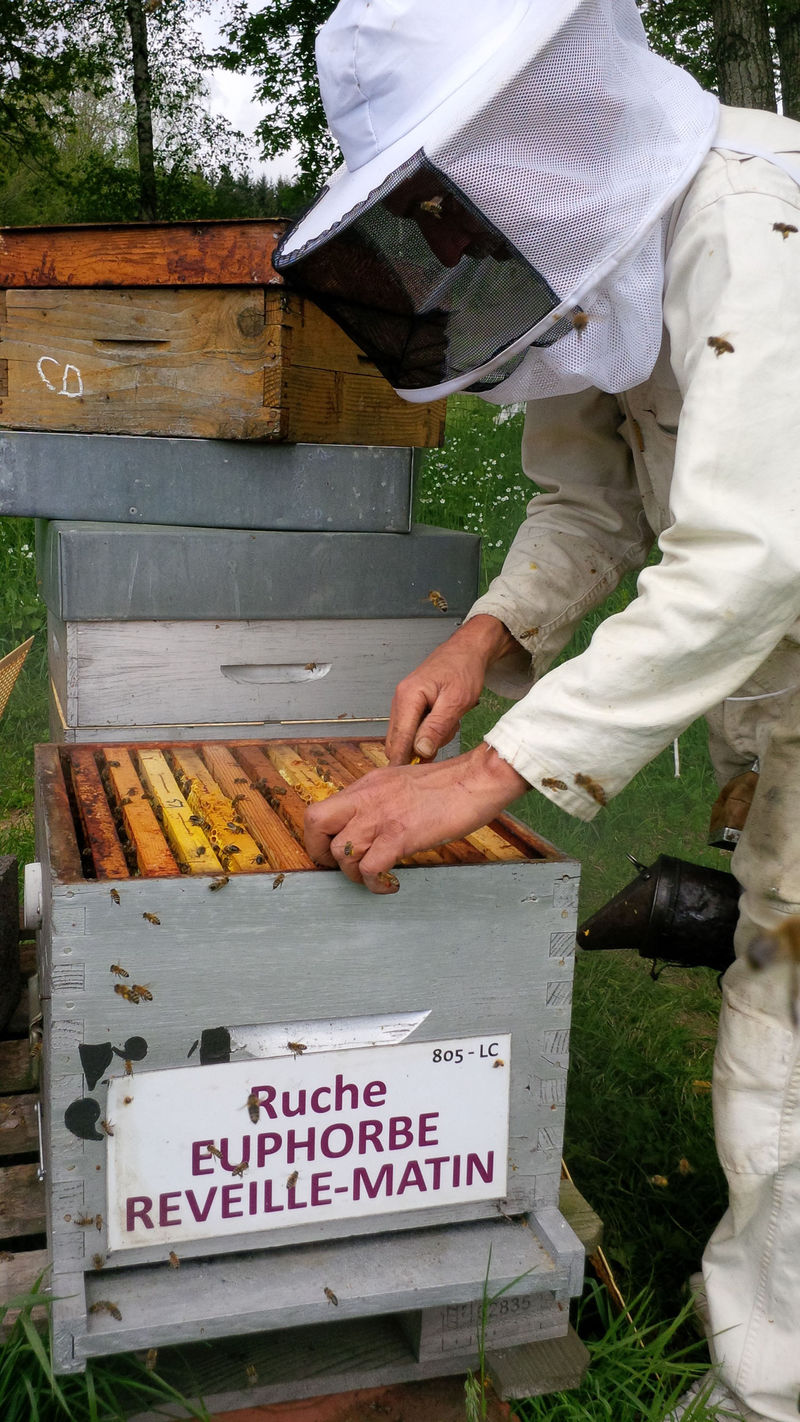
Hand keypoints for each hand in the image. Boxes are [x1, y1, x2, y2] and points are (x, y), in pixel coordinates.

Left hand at [303, 742, 529, 893]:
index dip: (317, 837)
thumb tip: (367, 821)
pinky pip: (370, 869)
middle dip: (321, 853)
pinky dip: (375, 884)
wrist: (475, 780)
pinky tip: (390, 884)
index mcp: (367, 787)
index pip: (320, 811)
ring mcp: (381, 818)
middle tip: (341, 868)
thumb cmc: (447, 784)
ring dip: (354, 874)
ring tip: (374, 878)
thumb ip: (379, 800)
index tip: (329, 852)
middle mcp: (367, 799)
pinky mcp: (400, 836)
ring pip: (343, 852)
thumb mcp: (400, 782)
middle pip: (317, 825)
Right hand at [386, 614, 519, 763]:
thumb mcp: (456, 701)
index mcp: (408, 697)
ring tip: (449, 723)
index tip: (409, 781)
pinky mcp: (410, 707)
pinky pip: (414, 730)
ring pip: (407, 737)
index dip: (403, 761)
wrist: (467, 651)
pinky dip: (430, 732)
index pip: (398, 739)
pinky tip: (445, 720)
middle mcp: (400, 700)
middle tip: (444, 740)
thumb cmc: (463, 669)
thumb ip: (437, 727)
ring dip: (428, 740)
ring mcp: (403, 703)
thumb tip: (420, 751)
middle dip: (419, 750)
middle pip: (398, 741)